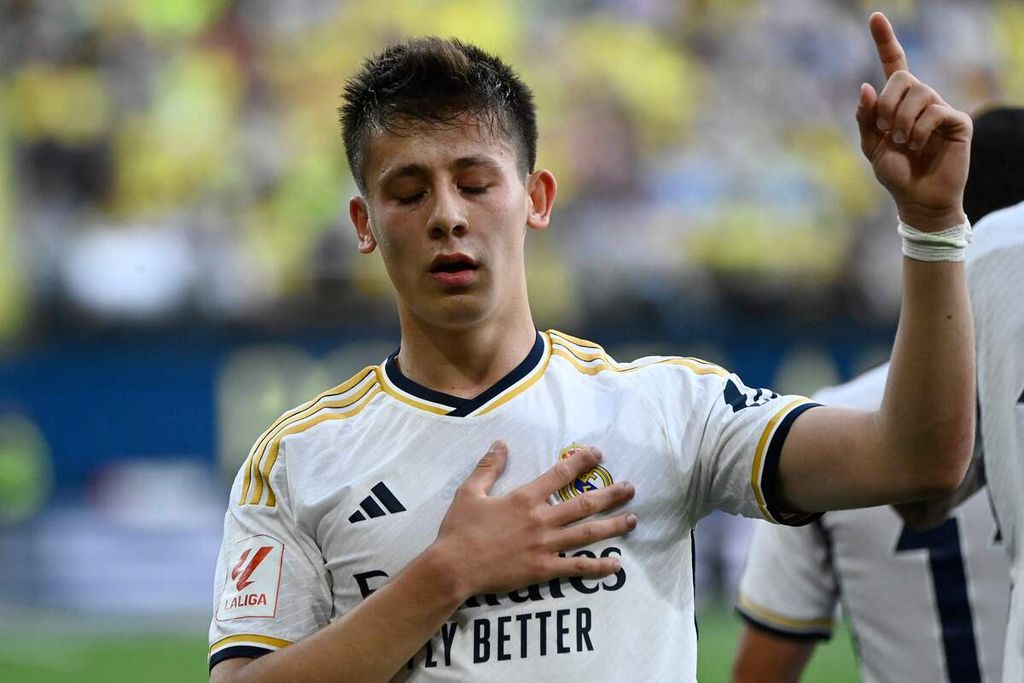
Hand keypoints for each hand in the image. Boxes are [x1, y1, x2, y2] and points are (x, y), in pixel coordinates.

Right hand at [431, 441, 636, 597]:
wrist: (453, 567)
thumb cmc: (459, 530)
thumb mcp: (469, 492)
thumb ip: (488, 467)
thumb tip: (500, 443)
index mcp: (525, 498)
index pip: (561, 474)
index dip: (582, 461)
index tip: (599, 454)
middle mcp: (541, 519)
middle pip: (584, 503)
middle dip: (610, 494)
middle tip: (631, 488)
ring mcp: (545, 545)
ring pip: (587, 533)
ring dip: (613, 525)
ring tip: (634, 520)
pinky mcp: (544, 569)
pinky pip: (577, 567)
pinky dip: (599, 566)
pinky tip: (617, 564)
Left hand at [856, 12, 971, 230]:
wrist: (918, 200)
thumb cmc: (896, 174)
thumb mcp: (872, 146)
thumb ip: (867, 118)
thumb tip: (866, 87)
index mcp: (899, 103)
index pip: (893, 65)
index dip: (885, 40)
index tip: (874, 16)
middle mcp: (921, 100)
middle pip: (903, 78)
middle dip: (887, 104)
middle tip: (886, 130)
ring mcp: (940, 108)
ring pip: (919, 93)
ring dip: (902, 121)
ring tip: (903, 142)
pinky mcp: (956, 122)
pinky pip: (934, 111)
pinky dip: (919, 130)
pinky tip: (918, 145)